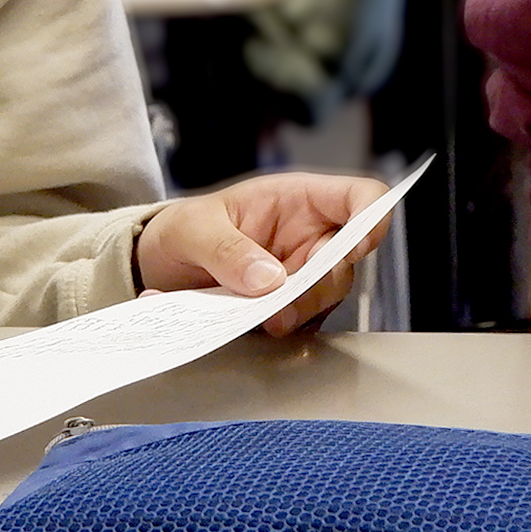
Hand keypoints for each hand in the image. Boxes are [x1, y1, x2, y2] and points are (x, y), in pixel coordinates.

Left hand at [136, 171, 387, 336]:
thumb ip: (227, 249)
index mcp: (299, 200)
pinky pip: (298, 327)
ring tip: (257, 321)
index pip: (359, 199)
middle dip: (316, 288)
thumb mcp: (193, 228)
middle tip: (278, 309)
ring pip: (324, 300)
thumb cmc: (184, 229)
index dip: (371, 220)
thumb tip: (269, 280)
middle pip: (344, 263)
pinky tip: (240, 327)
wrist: (159, 266)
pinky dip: (273, 332)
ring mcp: (301, 276)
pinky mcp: (287, 310)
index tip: (354, 249)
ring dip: (296, 315)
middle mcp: (309, 238)